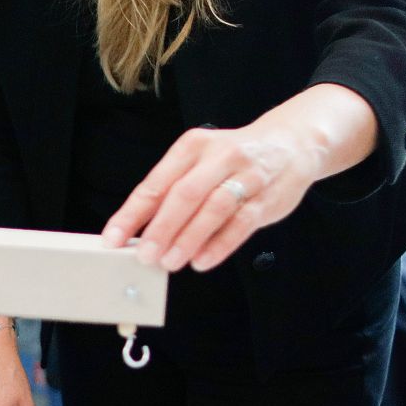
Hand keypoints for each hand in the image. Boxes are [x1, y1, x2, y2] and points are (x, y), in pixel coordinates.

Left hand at [100, 87, 377, 273]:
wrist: (292, 143)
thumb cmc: (235, 158)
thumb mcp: (200, 160)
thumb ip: (173, 191)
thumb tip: (140, 230)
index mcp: (193, 146)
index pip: (156, 183)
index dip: (132, 213)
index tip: (114, 237)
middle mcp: (220, 157)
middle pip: (184, 194)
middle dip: (161, 228)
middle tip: (145, 256)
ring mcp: (246, 177)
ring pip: (213, 209)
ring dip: (189, 239)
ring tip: (170, 262)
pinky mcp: (267, 198)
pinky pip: (241, 224)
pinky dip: (219, 245)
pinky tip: (202, 261)